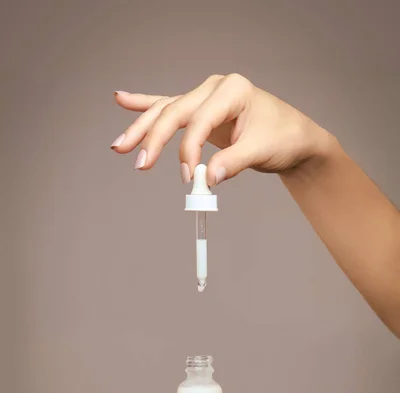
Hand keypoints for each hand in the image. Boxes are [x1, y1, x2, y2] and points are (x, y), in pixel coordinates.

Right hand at [110, 74, 332, 184]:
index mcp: (232, 90)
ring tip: (119, 146)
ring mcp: (205, 99)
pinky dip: (146, 106)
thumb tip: (206, 180)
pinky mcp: (201, 113)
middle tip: (139, 163)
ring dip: (142, 128)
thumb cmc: (284, 137)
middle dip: (153, 137)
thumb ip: (233, 163)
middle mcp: (214, 89)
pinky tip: (122, 100)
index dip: (189, 151)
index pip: (199, 121)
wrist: (295, 138)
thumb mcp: (262, 150)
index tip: (189, 179)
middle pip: (174, 111)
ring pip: (166, 111)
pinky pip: (169, 108)